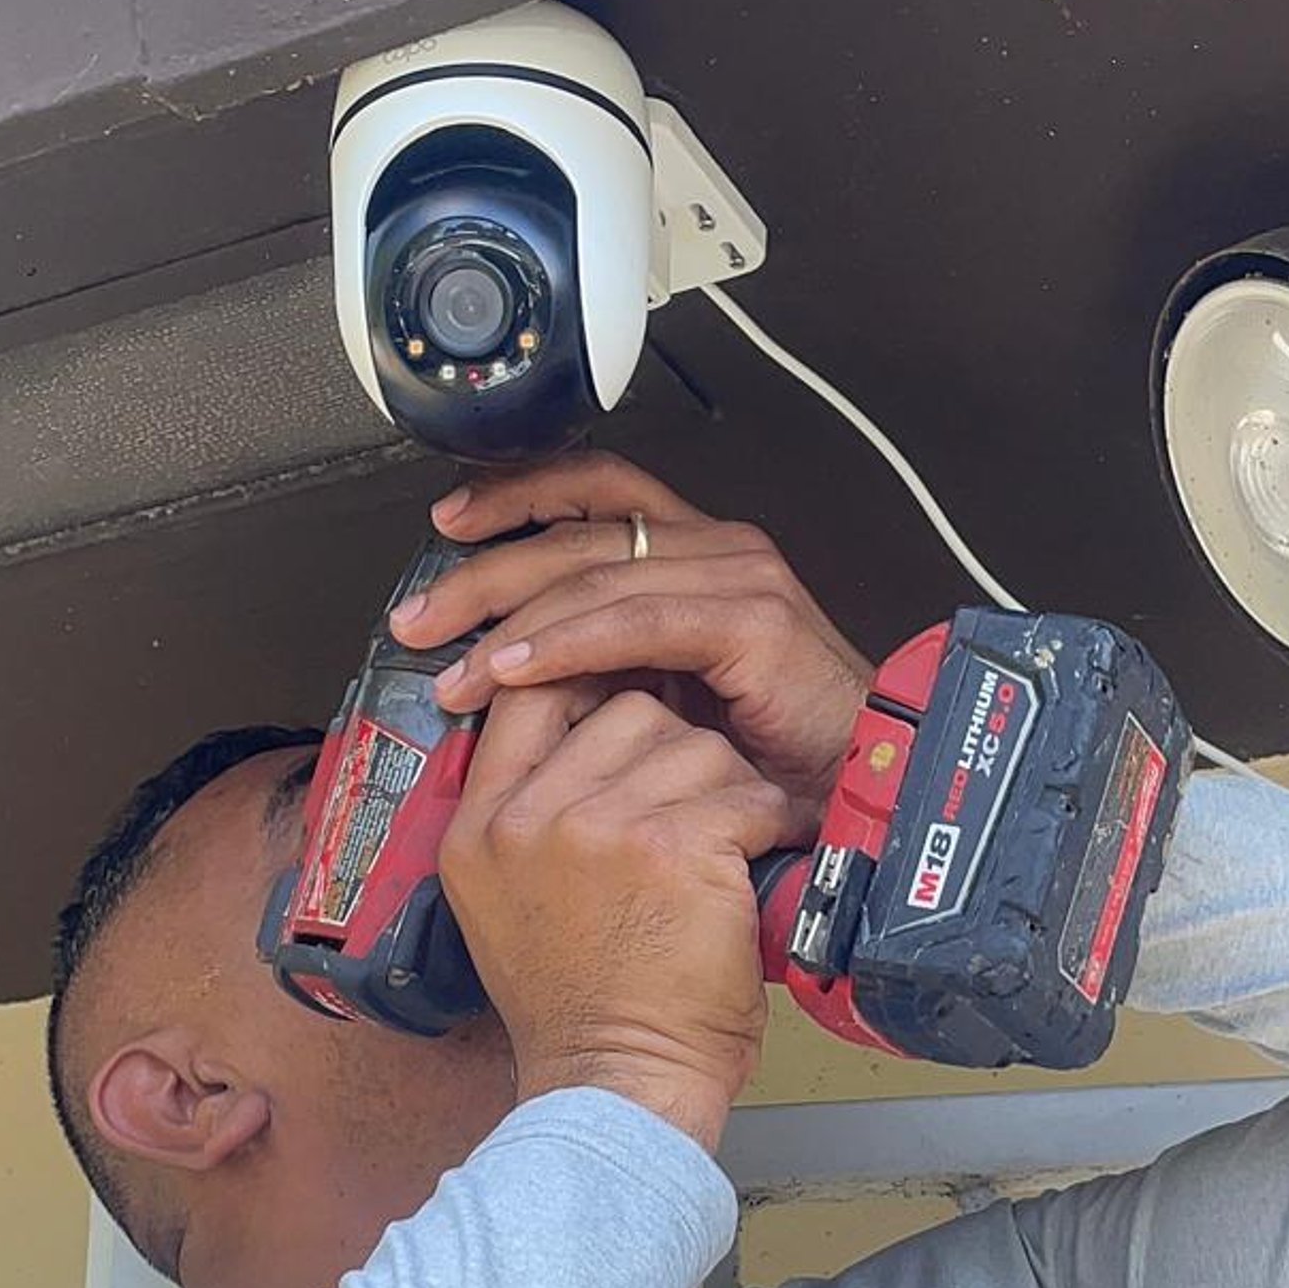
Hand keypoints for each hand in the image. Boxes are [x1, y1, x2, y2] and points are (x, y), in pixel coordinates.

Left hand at [391, 454, 869, 844]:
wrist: (869, 794)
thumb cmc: (782, 761)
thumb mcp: (671, 698)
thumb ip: (607, 668)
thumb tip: (509, 670)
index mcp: (699, 556)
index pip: (593, 493)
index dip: (515, 498)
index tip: (447, 527)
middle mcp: (718, 550)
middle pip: (575, 532)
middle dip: (482, 574)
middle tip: (419, 621)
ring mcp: (739, 577)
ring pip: (594, 574)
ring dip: (508, 620)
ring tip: (453, 667)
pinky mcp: (754, 621)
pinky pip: (634, 622)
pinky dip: (565, 646)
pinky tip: (513, 671)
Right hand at [440, 679, 790, 1152]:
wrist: (616, 1088)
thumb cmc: (586, 1011)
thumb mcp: (510, 906)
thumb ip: (528, 819)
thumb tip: (582, 741)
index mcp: (478, 828)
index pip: (527, 692)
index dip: (591, 680)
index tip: (634, 704)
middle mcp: (525, 819)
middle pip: (623, 707)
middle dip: (676, 751)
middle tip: (698, 810)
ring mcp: (594, 828)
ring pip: (691, 741)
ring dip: (728, 790)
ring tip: (729, 848)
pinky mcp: (669, 847)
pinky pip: (742, 792)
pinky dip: (768, 826)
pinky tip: (757, 865)